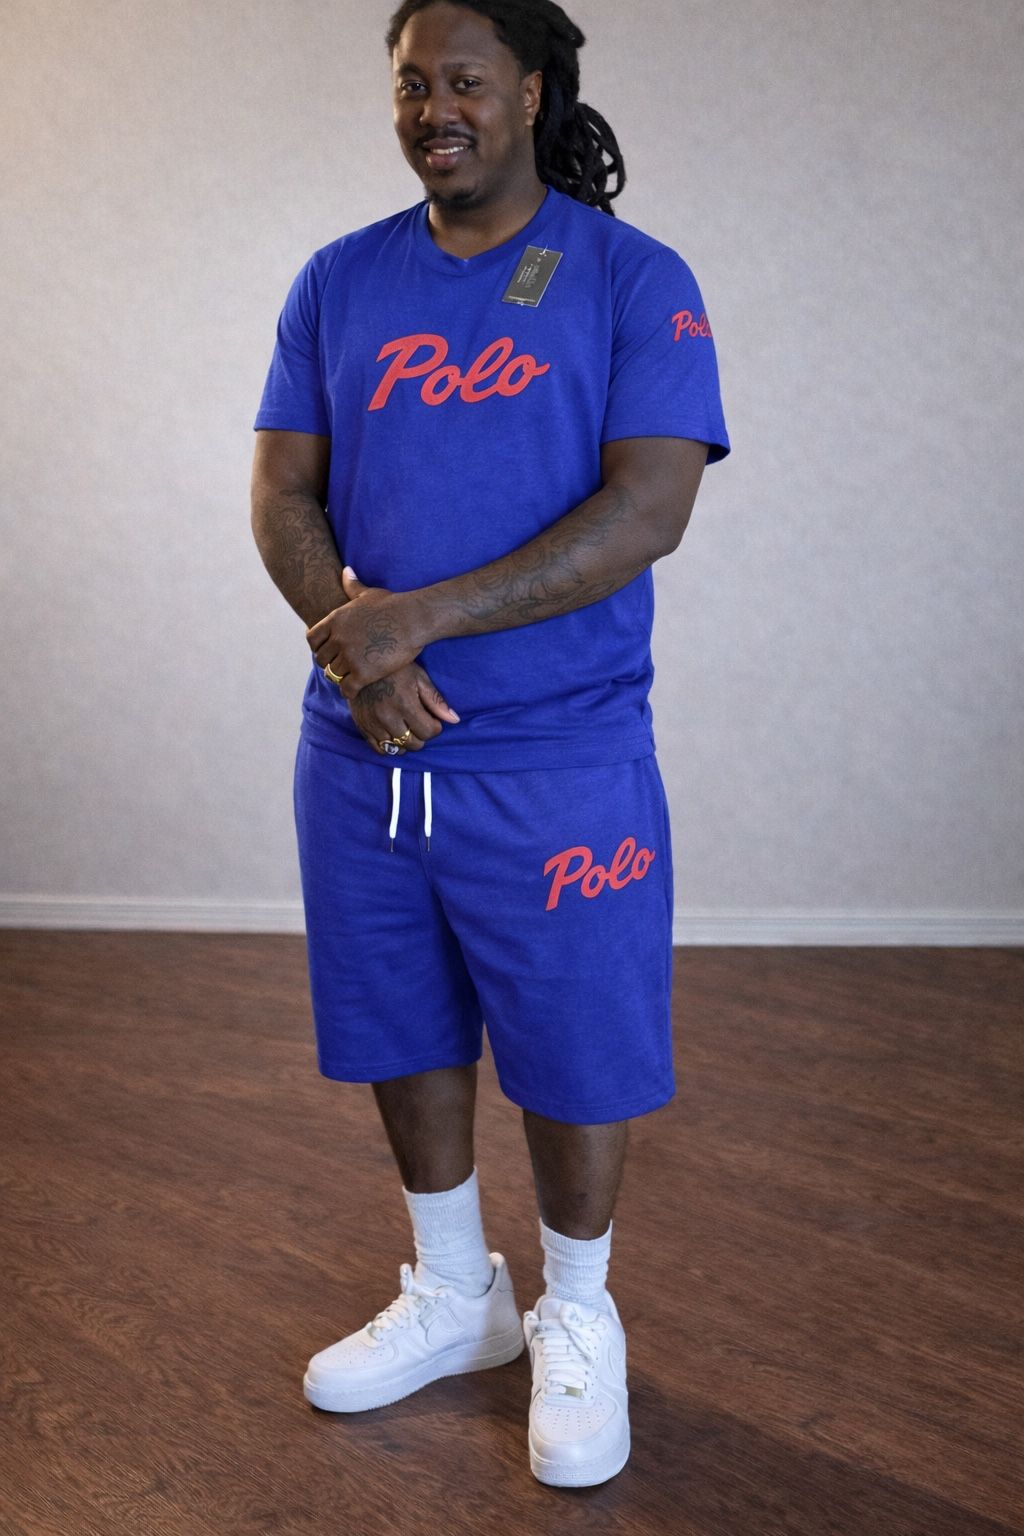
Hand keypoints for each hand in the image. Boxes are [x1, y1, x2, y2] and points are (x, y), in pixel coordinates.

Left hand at [305, 567, 427, 698]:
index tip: (329, 651)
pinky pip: (346, 689)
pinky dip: (350, 691)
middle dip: (330, 664)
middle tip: (341, 667)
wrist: (412, 620)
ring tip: (350, 678)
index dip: (318, 647)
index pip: (312, 640)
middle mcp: (337, 639)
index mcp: (335, 621)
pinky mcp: (362, 673)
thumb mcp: (368, 593)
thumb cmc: (393, 605)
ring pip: (333, 675)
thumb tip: (346, 571)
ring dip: (340, 678)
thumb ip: (352, 586)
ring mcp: (349, 657)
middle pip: (321, 660)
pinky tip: (357, 690)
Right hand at [347, 661, 460, 755]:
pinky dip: (389, 746)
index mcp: (405, 704)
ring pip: (397, 750)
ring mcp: (373, 724)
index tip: (431, 718)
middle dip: (421, 735)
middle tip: (418, 722)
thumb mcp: (419, 678)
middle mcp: (388, 717)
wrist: (361, 662)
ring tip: (405, 727)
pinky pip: (379, 749)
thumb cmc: (395, 669)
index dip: (435, 726)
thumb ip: (436, 700)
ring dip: (405, 742)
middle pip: (414, 744)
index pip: (429, 732)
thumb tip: (454, 720)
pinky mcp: (362, 727)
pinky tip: (393, 734)